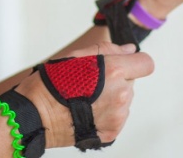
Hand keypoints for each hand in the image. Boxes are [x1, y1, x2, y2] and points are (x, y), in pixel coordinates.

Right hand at [15, 42, 153, 147]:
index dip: (136, 62)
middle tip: (93, 81)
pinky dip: (107, 112)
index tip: (125, 64)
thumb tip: (129, 51)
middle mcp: (121, 95)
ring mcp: (118, 116)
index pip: (145, 64)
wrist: (37, 115)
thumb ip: (108, 50)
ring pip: (125, 100)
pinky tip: (87, 109)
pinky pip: (117, 117)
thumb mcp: (76, 56)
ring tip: (87, 97)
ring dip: (112, 96)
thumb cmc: (52, 84)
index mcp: (114, 72)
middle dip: (117, 79)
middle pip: (131, 82)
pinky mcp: (112, 132)